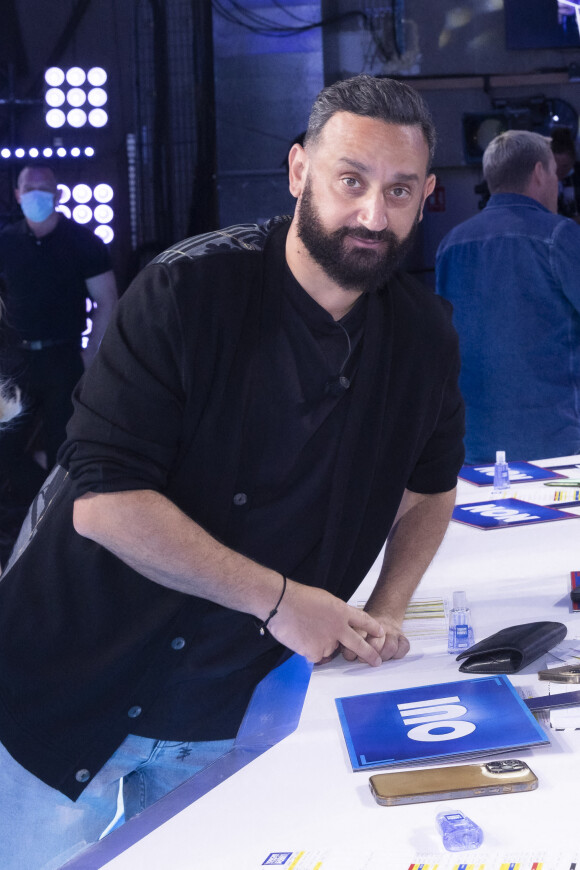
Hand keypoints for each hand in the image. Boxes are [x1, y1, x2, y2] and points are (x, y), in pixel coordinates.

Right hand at [266, 579, 384, 666]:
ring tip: (306, 631)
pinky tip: (301, 639)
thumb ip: (336, 615)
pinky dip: (310, 651)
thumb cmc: (299, 598)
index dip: (373, 628)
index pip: (363, 620)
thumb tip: (337, 628)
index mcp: (342, 611)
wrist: (282, 603)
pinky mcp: (316, 653)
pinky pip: (317, 657)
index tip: (381, 633)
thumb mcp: (325, 600)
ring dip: (323, 646)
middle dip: (370, 654)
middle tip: (377, 661)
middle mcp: (339, 628)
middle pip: (359, 645)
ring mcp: (328, 642)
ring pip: (330, 651)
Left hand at [341, 612, 409, 662]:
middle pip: (375, 644)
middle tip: (363, 659)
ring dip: (383, 657)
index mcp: (364, 623)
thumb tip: (344, 654)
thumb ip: (347, 639)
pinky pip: (404, 647)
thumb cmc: (364, 628)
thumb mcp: (353, 628)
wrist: (383, 615)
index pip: (358, 636)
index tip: (350, 656)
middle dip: (369, 655)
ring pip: (391, 647)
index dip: (353, 650)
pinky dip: (398, 654)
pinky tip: (391, 656)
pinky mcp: (402, 637)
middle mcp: (380, 626)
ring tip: (377, 660)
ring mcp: (392, 631)